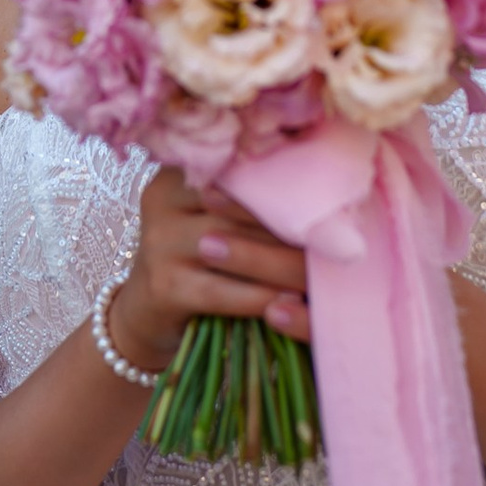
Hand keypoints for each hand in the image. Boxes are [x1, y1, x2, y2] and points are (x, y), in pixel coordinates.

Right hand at [104, 170, 312, 377]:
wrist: (147, 314)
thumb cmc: (199, 260)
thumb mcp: (216, 219)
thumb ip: (252, 201)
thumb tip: (327, 192)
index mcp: (180, 172)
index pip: (239, 171)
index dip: (285, 184)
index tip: (331, 196)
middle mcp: (163, 198)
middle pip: (240, 209)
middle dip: (290, 226)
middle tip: (338, 237)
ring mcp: (158, 242)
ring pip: (235, 248)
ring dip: (283, 264)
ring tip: (322, 273)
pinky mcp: (163, 287)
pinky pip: (224, 291)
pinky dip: (261, 298)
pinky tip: (291, 303)